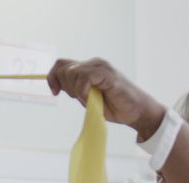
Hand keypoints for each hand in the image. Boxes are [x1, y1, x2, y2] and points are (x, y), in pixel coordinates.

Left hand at [46, 58, 164, 138]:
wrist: (136, 112)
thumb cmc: (114, 106)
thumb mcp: (88, 98)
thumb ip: (76, 90)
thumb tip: (59, 86)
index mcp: (88, 67)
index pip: (62, 64)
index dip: (52, 77)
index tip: (55, 93)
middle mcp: (94, 63)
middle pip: (64, 68)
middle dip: (65, 86)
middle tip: (79, 98)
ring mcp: (101, 67)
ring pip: (72, 72)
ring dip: (76, 90)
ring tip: (88, 99)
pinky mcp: (107, 74)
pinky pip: (85, 78)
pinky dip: (83, 91)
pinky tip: (91, 99)